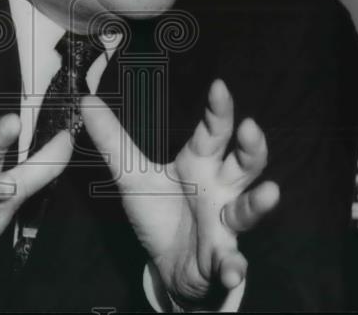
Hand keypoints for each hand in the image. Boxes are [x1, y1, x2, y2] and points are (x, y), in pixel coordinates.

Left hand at [81, 79, 279, 308]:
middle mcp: (220, 189)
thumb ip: (112, 140)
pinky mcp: (221, 259)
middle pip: (243, 164)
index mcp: (200, 164)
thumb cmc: (160, 212)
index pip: (213, 131)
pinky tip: (234, 271)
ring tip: (270, 193)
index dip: (218, 110)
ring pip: (247, 210)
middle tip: (251, 128)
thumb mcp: (132, 176)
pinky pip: (232, 263)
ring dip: (258, 203)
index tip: (219, 87)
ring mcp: (224, 225)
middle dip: (251, 147)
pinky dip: (234, 267)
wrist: (169, 265)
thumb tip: (87, 100)